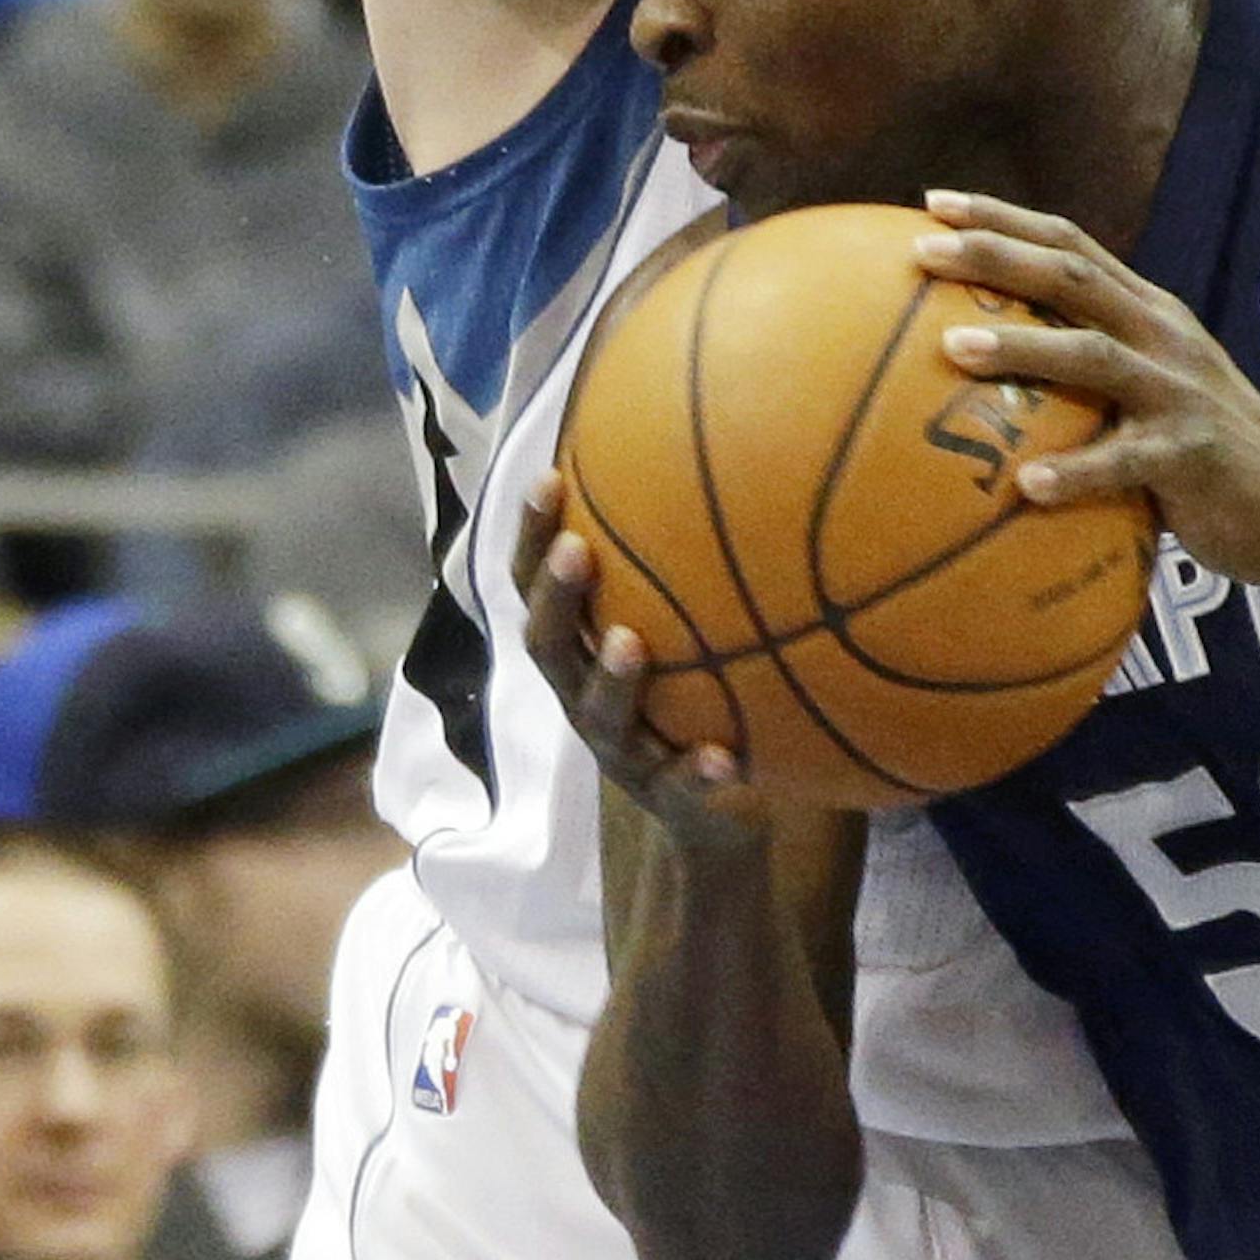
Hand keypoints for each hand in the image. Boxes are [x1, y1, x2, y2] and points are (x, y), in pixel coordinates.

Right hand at [514, 474, 772, 856]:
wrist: (718, 819)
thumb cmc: (697, 694)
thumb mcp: (685, 625)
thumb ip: (686, 558)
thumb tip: (716, 440)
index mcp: (581, 652)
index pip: (538, 586)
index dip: (534, 537)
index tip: (549, 478)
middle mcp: (585, 698)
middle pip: (549, 648)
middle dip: (557, 599)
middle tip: (577, 553)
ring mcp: (624, 754)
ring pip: (601, 720)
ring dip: (612, 682)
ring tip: (631, 644)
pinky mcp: (669, 803)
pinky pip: (680, 790)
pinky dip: (697, 773)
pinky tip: (726, 758)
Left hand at [918, 190, 1259, 589]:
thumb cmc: (1210, 452)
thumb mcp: (1157, 388)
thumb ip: (1092, 368)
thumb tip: (989, 370)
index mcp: (1149, 312)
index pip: (1070, 242)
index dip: (1003, 217)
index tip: (933, 204)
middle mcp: (1163, 336)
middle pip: (1071, 276)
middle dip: (995, 255)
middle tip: (921, 253)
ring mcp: (1181, 393)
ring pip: (1093, 355)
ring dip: (1021, 347)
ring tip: (953, 349)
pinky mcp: (1193, 456)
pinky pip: (1125, 463)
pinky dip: (1076, 471)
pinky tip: (1026, 485)